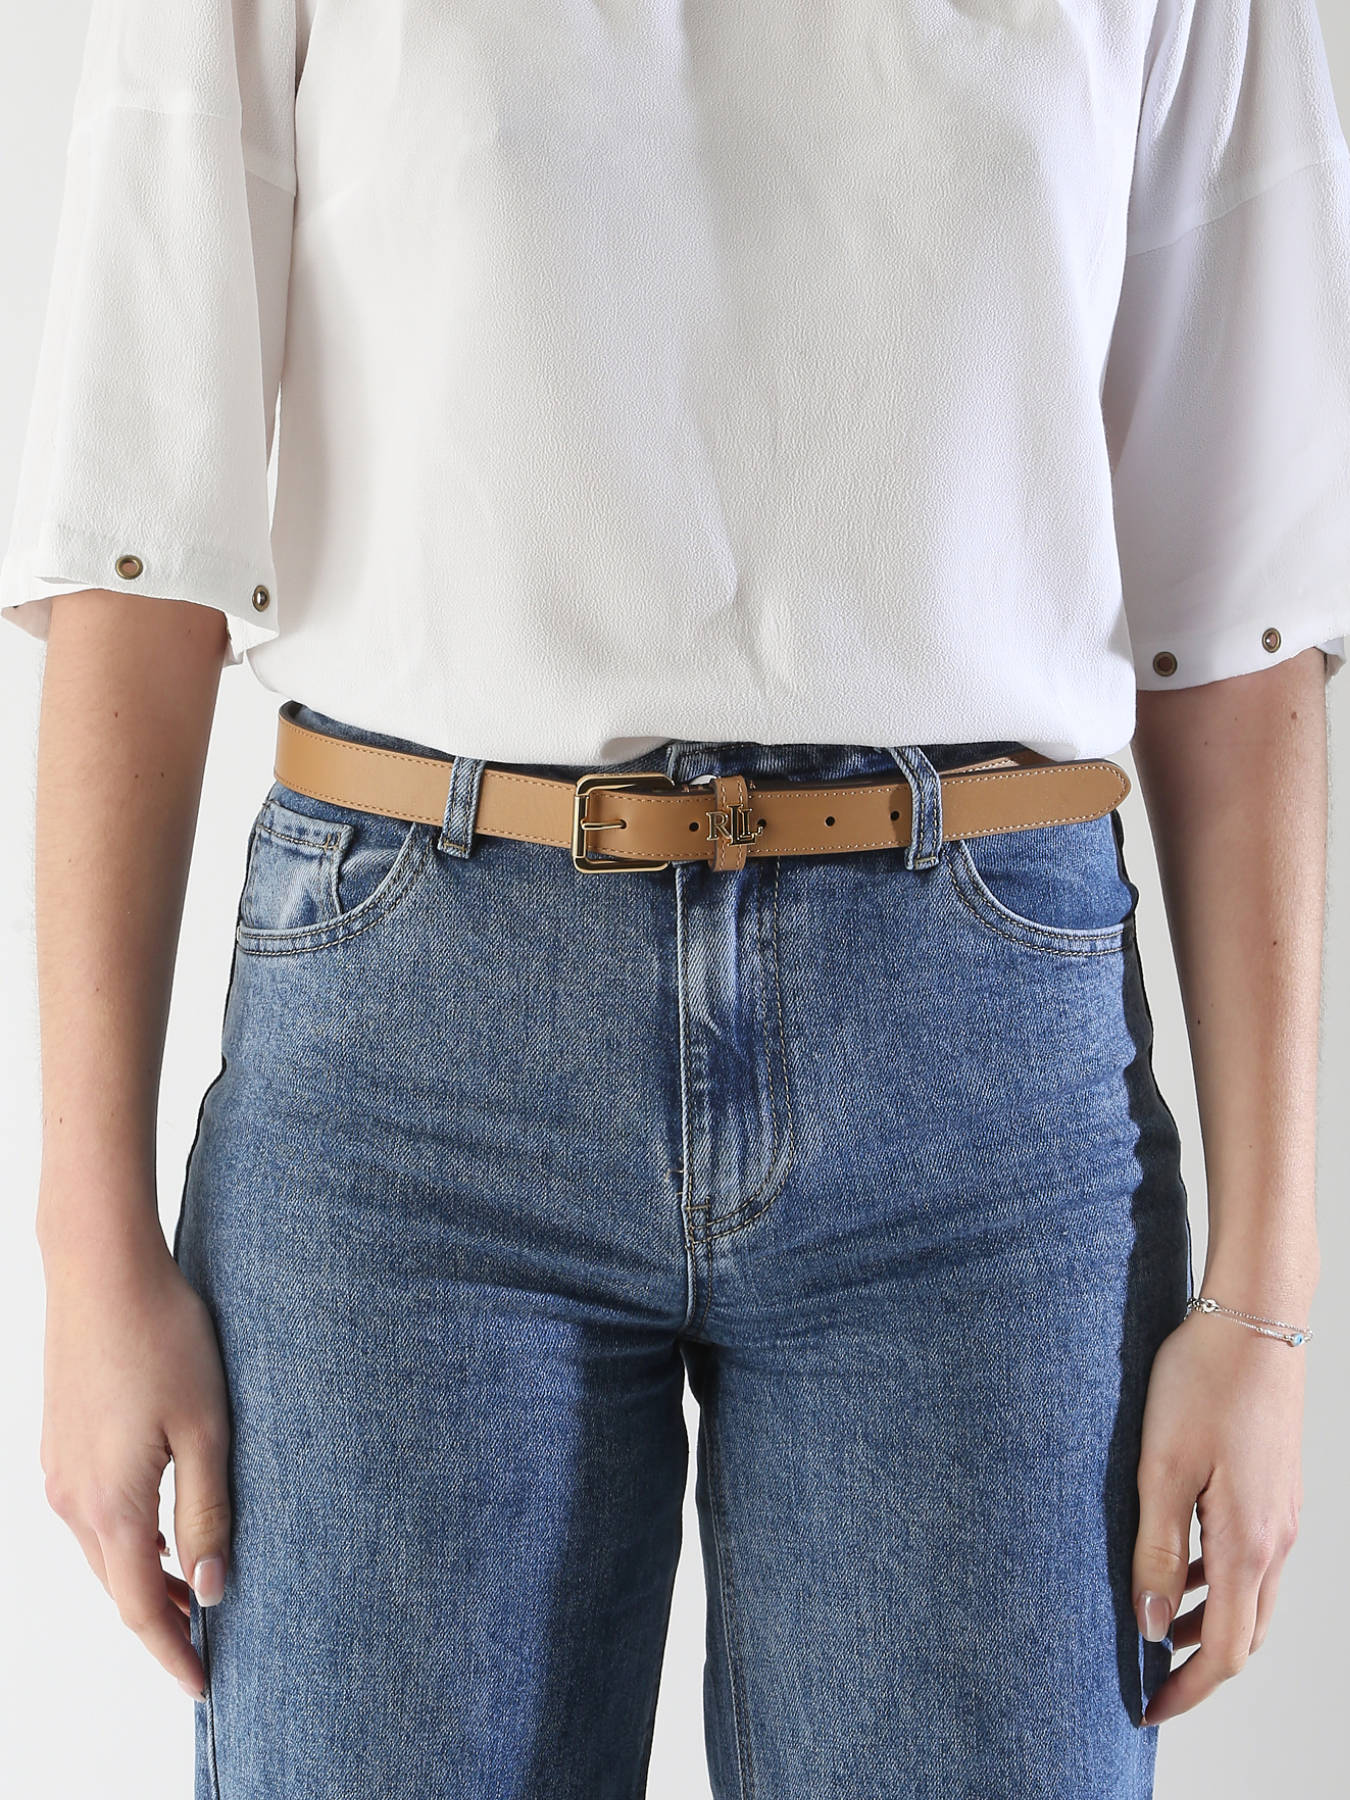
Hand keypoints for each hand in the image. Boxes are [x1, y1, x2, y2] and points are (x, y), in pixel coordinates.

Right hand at [37, 1208, 231, 1700]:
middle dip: (159, 1623)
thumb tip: (211, 1589)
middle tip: (205, 1648)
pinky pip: (92, 1516)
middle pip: (116, 1587)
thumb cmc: (164, 1339)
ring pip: (101, 1553)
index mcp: (111, 1505)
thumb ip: (209, 1513)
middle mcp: (72, 1500)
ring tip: (191, 1595)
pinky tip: (160, 1532)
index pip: (140, 1608)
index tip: (204, 1684)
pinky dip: (125, 1541)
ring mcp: (59, 1472)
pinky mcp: (59, 1445)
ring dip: (142, 1581)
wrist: (102, 1271)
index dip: (172, 1651)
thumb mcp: (207, 1429)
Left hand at [1132, 1306, 1305, 1724]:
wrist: (1254, 1318)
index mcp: (1248, 1544)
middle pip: (1245, 1634)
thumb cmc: (1203, 1382)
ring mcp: (1283, 1514)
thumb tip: (1151, 1625)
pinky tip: (1182, 1562)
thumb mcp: (1162, 1467)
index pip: (1226, 1651)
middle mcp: (1276, 1539)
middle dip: (1199, 1667)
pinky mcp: (1277, 1489)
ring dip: (1208, 1623)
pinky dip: (1219, 1581)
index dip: (1187, 1690)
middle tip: (1150, 1682)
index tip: (1148, 1709)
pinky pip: (1252, 1558)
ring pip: (1251, 1596)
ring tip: (1156, 1627)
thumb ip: (1156, 1549)